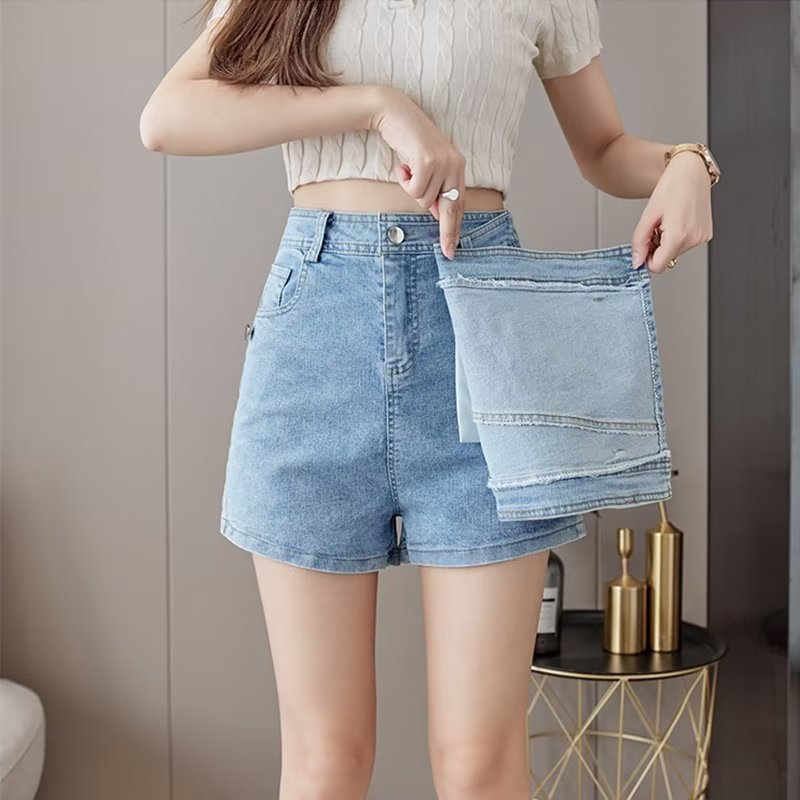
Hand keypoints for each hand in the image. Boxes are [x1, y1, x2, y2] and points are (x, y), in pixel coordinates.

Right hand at [370, 86, 465, 258]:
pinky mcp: (428, 162)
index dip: (456, 226)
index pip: (459, 202)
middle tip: (447, 253)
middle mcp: (455, 165)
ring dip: (411, 189)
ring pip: (425, 200)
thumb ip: (434, 187)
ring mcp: (443, 163)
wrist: (395, 113)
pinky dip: (404, 181)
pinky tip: (402, 165)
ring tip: (407, 169)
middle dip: (448, 232)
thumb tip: (437, 214)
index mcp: (457, 166)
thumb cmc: (408, 140)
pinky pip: (415, 190)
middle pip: (451, 208)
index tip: (453, 247)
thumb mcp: (425, 165)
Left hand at [631, 151, 713, 272]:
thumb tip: (637, 262)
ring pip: (675, 252)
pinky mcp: (706, 234)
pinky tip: (679, 220)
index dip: (647, 258)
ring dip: (667, 241)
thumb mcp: (648, 215)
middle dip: (657, 247)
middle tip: (657, 226)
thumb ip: (640, 242)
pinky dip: (678, 237)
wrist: (692, 171)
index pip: (657, 267)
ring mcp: (702, 237)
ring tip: (669, 220)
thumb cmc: (671, 187)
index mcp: (678, 236)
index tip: (645, 245)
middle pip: (666, 259)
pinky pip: (686, 245)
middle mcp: (693, 239)